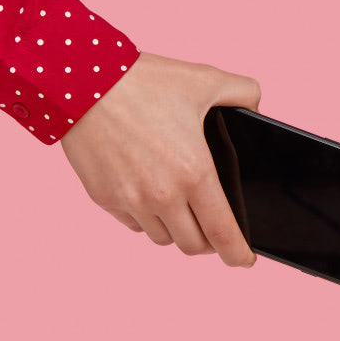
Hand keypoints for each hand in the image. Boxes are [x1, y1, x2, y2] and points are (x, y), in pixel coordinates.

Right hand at [59, 52, 261, 266]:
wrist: (82, 81)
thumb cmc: (145, 80)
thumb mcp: (206, 79)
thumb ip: (244, 93)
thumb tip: (257, 110)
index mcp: (194, 173)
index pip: (221, 232)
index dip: (237, 253)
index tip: (244, 261)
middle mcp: (161, 195)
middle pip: (192, 244)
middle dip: (208, 242)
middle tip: (215, 229)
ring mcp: (129, 200)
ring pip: (161, 236)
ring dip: (177, 229)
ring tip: (185, 209)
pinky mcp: (103, 197)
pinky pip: (133, 222)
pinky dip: (147, 217)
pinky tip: (153, 197)